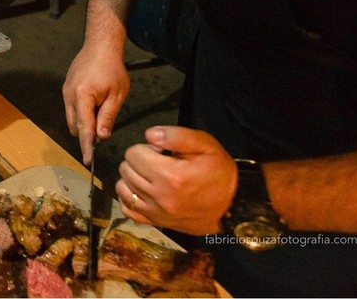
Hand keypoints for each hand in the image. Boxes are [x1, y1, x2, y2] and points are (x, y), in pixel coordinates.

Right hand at [62, 39, 128, 164]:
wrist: (99, 46)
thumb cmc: (112, 69)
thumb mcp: (116, 95)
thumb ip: (107, 117)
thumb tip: (101, 137)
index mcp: (82, 97)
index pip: (84, 128)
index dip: (86, 146)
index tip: (87, 161)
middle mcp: (69, 96)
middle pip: (75, 126)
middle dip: (87, 133)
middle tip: (104, 128)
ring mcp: (65, 91)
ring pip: (72, 118)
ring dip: (84, 122)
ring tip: (100, 111)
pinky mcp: (66, 88)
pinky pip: (71, 108)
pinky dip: (81, 112)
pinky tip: (94, 103)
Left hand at [115, 126, 238, 235]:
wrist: (233, 206)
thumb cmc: (219, 172)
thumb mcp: (206, 145)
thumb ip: (177, 136)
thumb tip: (149, 135)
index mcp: (170, 175)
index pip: (133, 154)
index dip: (145, 148)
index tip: (159, 152)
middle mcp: (159, 196)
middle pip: (126, 170)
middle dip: (137, 161)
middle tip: (156, 163)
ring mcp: (157, 212)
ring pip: (123, 189)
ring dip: (131, 178)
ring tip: (148, 176)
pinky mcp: (157, 223)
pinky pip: (128, 210)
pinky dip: (129, 198)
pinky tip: (141, 192)